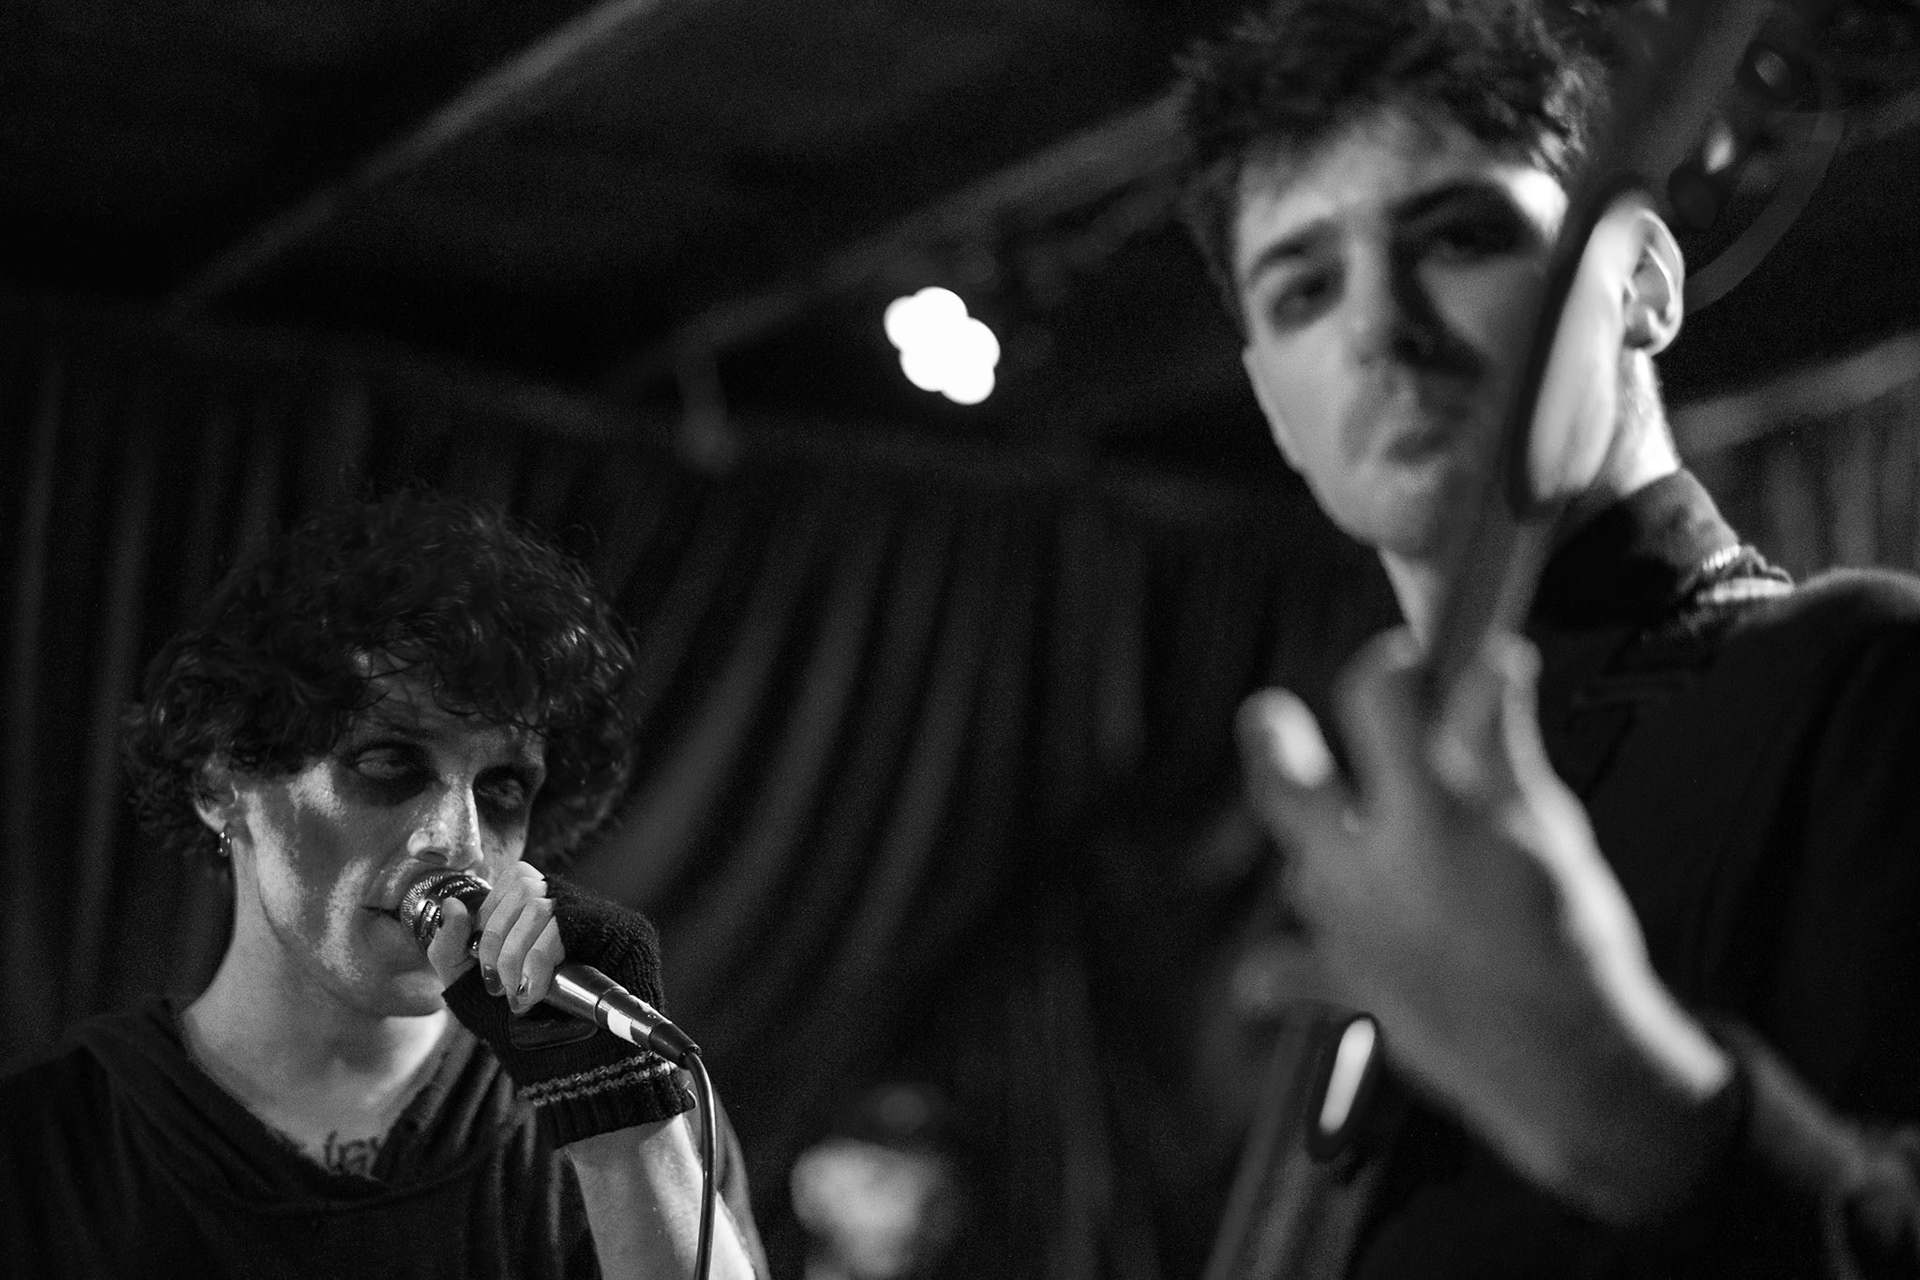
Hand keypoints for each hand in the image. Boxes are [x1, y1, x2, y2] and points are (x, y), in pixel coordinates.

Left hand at [432, 871, 692, 1144]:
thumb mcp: (473, 991)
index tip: (484, 965)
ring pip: (542, 903)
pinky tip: (536, 992)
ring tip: (518, 995)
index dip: (490, 916)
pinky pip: (570, 925)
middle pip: (524, 885)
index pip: (514, 879)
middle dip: (497, 939)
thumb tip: (450, 905)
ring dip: (515, 953)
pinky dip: (539, 959)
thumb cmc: (528, 1035)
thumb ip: (450, 949)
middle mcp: (579, 908)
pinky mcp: (625, 934)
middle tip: (499, 986)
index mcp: (547, 912)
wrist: (576, 1076)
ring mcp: (604, 919)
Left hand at [1237, 629, 1732, 1221]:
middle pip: (1281, 784)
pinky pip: (1280, 975)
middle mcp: (1365, 864)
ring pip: (1300, 874)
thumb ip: (1501, 745)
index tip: (1404, 661)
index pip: (1378, 701)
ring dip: (1318, 860)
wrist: (1566, 1065)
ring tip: (1353, 850)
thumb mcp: (1548, 826)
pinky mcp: (1341, 988)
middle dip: (1270, 740)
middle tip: (1269, 713)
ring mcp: (1344, 929)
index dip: (1388, 668)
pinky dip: (1277, 972)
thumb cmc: (1568, 934)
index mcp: (1423, 810)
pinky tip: (1270, 972)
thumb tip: (1496, 658)